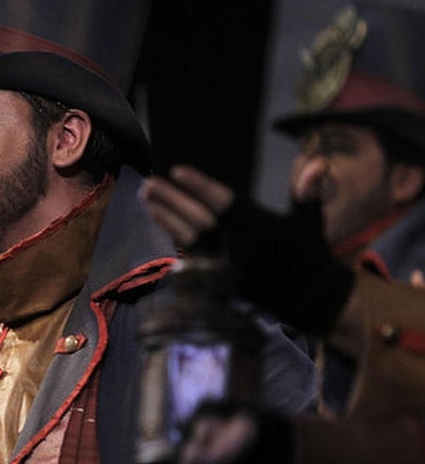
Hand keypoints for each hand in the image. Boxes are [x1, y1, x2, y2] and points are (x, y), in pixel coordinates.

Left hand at [143, 165, 354, 334]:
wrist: (309, 300)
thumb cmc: (308, 255)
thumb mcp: (310, 223)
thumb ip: (307, 194)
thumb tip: (318, 163)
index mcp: (261, 229)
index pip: (224, 203)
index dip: (200, 186)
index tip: (177, 171)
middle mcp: (240, 248)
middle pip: (199, 220)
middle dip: (173, 201)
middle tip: (149, 183)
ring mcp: (226, 266)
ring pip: (188, 239)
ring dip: (165, 217)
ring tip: (145, 198)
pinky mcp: (218, 281)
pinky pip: (189, 256)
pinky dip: (172, 237)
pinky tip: (159, 221)